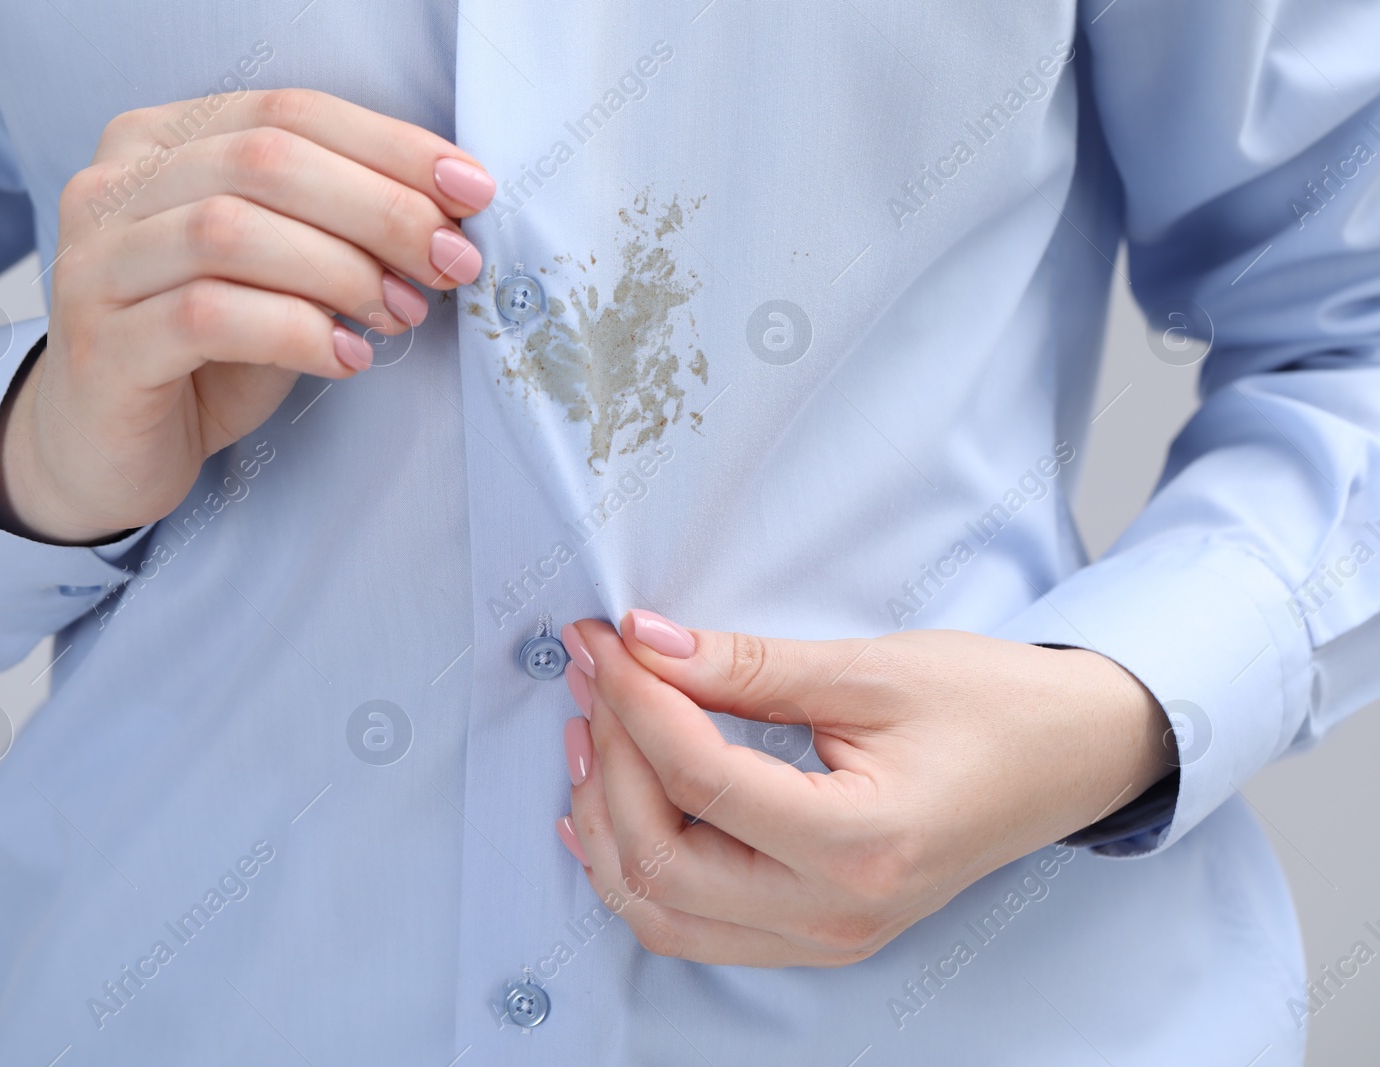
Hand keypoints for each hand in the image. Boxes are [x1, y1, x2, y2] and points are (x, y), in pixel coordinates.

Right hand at [0, 89, 496, 543]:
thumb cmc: (203, 357)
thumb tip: (446, 218)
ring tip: (401, 315)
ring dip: (342, 271)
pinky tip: (346, 357)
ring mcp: (96, 263)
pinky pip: (206, 316)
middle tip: (450, 261)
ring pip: (232, 231)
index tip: (470, 191)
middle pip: (267, 160)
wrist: (106, 451)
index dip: (391, 146)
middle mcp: (114, 187)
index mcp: (160, 141)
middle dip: (381, 209)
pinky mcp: (100, 345)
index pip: (290, 111)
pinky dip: (296, 331)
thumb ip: (335, 232)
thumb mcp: (278, 274)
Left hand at [554, 613, 1173, 966]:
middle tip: (593, 675)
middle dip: (607, 760)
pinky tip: (608, 807)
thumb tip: (646, 644)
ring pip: (661, 910)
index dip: (636, 703)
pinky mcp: (816, 931)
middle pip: (661, 857)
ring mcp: (825, 935)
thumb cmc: (994, 708)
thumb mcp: (869, 670)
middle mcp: (836, 912)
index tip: (607, 644)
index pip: (701, 779)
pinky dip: (637, 868)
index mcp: (860, 843)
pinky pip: (692, 924)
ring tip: (592, 731)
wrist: (1072, 755)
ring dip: (606, 819)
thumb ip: (747, 667)